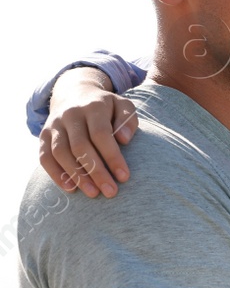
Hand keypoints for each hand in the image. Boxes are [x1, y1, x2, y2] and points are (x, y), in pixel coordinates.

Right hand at [39, 68, 137, 197]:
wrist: (75, 93)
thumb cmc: (106, 107)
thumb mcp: (122, 105)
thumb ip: (128, 120)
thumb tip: (124, 139)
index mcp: (93, 107)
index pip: (101, 134)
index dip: (112, 156)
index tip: (124, 177)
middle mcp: (70, 115)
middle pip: (80, 146)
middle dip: (96, 171)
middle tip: (111, 192)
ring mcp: (54, 125)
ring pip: (60, 153)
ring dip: (76, 176)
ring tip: (93, 194)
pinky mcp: (43, 135)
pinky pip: (45, 157)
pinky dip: (56, 174)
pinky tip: (70, 188)